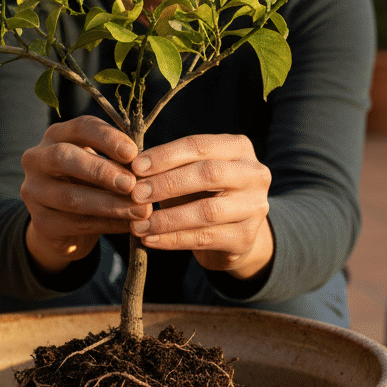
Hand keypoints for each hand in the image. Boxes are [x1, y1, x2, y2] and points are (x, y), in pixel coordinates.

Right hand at [20, 116, 149, 272]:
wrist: (66, 224)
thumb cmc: (91, 183)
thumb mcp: (102, 164)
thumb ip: (118, 161)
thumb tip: (146, 166)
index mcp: (56, 135)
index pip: (80, 127)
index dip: (107, 138)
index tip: (133, 152)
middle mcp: (37, 159)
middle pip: (65, 158)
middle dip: (102, 171)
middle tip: (132, 183)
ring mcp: (34, 191)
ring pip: (71, 197)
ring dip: (110, 204)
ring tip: (140, 210)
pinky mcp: (40, 222)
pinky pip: (76, 224)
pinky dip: (107, 224)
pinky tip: (129, 224)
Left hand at [129, 134, 274, 280]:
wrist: (235, 232)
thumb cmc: (205, 193)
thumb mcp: (192, 173)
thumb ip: (170, 168)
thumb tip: (131, 171)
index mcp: (239, 148)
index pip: (200, 146)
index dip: (165, 156)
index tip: (135, 167)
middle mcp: (254, 174)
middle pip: (208, 174)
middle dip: (167, 184)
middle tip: (135, 194)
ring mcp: (255, 207)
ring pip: (207, 211)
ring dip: (167, 218)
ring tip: (138, 224)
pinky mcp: (246, 238)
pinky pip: (205, 238)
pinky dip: (173, 240)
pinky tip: (150, 240)